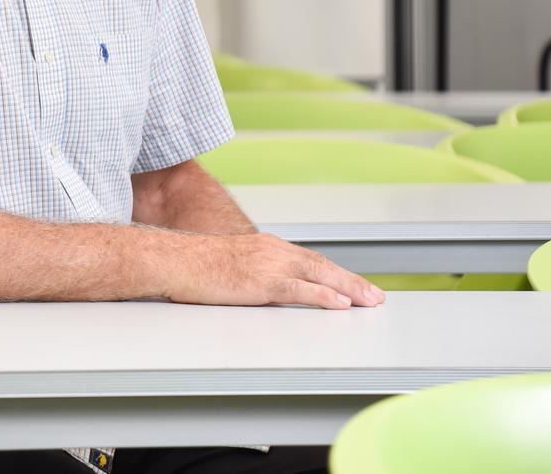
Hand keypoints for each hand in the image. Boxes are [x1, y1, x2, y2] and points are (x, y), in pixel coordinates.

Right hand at [165, 232, 386, 309]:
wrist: (175, 260)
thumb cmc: (194, 265)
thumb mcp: (232, 265)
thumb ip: (255, 275)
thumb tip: (270, 293)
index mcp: (266, 246)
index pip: (310, 260)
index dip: (335, 273)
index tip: (353, 286)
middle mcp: (272, 251)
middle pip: (322, 265)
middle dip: (352, 281)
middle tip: (375, 296)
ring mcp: (268, 265)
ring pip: (319, 275)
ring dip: (349, 289)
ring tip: (369, 301)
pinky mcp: (261, 281)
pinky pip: (300, 290)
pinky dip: (324, 296)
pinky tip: (340, 303)